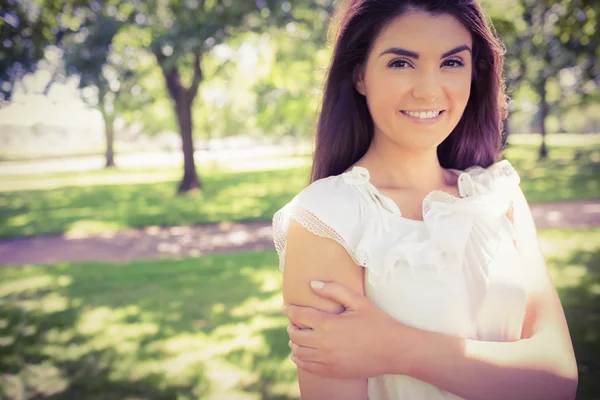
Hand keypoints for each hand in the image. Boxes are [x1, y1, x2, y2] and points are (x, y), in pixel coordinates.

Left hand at [284, 281, 411, 378]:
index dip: (291, 311)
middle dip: (292, 327)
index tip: (289, 308)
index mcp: (328, 323)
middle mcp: (324, 343)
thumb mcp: (358, 301)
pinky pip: (307, 367)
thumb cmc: (377, 322)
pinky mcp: (332, 371)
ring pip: (299, 352)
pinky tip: (300, 355)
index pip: (299, 316)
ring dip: (295, 344)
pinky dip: (300, 360)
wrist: (394, 350)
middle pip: (295, 335)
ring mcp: (327, 359)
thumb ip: (334, 290)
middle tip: (295, 323)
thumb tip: (312, 284)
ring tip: (298, 338)